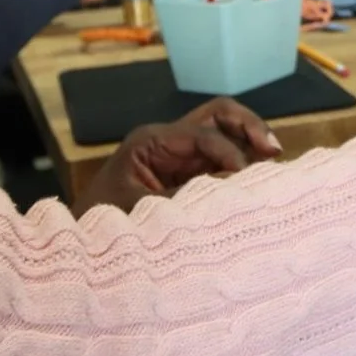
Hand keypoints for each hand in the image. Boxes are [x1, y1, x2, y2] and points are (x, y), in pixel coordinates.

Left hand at [79, 96, 281, 211]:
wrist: (82, 241)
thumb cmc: (102, 221)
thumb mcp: (138, 211)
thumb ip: (182, 200)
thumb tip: (227, 195)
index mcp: (151, 142)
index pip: (202, 135)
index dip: (229, 153)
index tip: (245, 177)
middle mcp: (169, 141)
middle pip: (218, 114)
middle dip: (249, 126)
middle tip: (273, 150)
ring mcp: (181, 156)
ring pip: (226, 132)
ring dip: (251, 142)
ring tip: (274, 160)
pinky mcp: (189, 175)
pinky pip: (223, 159)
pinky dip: (244, 164)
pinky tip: (259, 178)